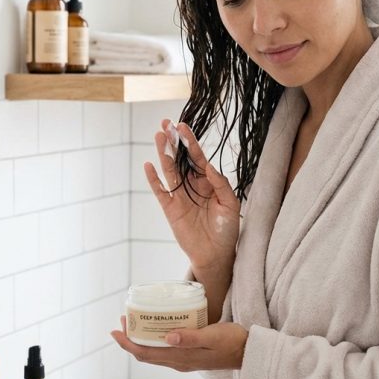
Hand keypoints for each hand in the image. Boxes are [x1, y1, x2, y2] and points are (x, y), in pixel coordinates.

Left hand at [111, 316, 247, 371]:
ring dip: (141, 340)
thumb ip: (190, 338)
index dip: (127, 343)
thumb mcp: (212, 336)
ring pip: (154, 353)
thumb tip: (167, 337)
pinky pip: (164, 351)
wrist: (249, 352)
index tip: (115, 330)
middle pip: (146, 354)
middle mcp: (178, 362)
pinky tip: (157, 328)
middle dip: (130, 340)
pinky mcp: (189, 356)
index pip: (145, 353)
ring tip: (135, 322)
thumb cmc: (233, 341)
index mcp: (181, 358)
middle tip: (123, 320)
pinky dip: (154, 340)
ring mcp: (184, 361)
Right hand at [144, 120, 239, 272]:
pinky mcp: (170, 209)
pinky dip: (154, 180)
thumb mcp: (230, 204)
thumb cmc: (227, 229)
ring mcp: (180, 196)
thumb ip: (220, 184)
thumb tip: (208, 165)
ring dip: (164, 154)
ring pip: (169, 171)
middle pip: (180, 159)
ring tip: (158, 136)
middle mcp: (192, 186)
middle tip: (166, 123)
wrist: (216, 254)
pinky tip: (149, 165)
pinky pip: (160, 191)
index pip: (197, 157)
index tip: (183, 126)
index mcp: (208, 182)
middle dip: (173, 142)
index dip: (190, 142)